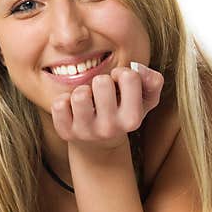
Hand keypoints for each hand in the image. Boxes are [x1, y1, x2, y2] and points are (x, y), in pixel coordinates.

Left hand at [50, 62, 164, 151]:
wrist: (98, 145)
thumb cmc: (122, 113)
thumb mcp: (144, 100)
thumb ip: (152, 81)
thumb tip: (137, 67)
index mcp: (133, 119)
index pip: (129, 77)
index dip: (122, 74)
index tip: (119, 84)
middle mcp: (110, 129)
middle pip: (101, 82)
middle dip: (101, 81)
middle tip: (101, 94)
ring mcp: (86, 132)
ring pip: (79, 94)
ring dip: (82, 91)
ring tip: (87, 100)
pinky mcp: (65, 132)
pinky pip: (59, 104)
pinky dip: (65, 101)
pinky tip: (72, 109)